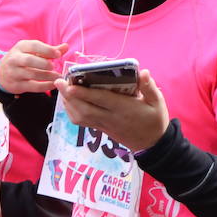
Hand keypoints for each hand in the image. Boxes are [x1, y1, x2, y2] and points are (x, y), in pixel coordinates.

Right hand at [0, 41, 65, 93]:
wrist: (2, 74)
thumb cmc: (21, 59)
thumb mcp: (32, 51)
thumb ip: (49, 50)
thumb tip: (66, 47)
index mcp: (20, 47)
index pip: (33, 46)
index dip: (47, 50)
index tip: (58, 54)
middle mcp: (15, 59)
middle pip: (29, 60)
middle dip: (43, 63)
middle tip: (53, 66)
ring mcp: (14, 73)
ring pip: (32, 74)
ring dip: (47, 76)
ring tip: (58, 77)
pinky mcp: (17, 85)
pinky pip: (32, 86)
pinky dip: (44, 86)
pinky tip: (53, 84)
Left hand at [55, 69, 169, 152]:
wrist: (153, 144)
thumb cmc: (155, 120)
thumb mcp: (157, 102)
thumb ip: (149, 87)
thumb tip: (143, 72)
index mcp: (124, 109)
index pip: (101, 100)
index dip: (84, 94)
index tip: (70, 85)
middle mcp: (111, 118)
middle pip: (85, 109)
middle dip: (69, 97)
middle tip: (58, 82)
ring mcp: (104, 125)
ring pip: (81, 118)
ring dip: (68, 104)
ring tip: (62, 89)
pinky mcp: (101, 129)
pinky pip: (82, 122)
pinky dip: (72, 112)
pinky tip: (69, 102)